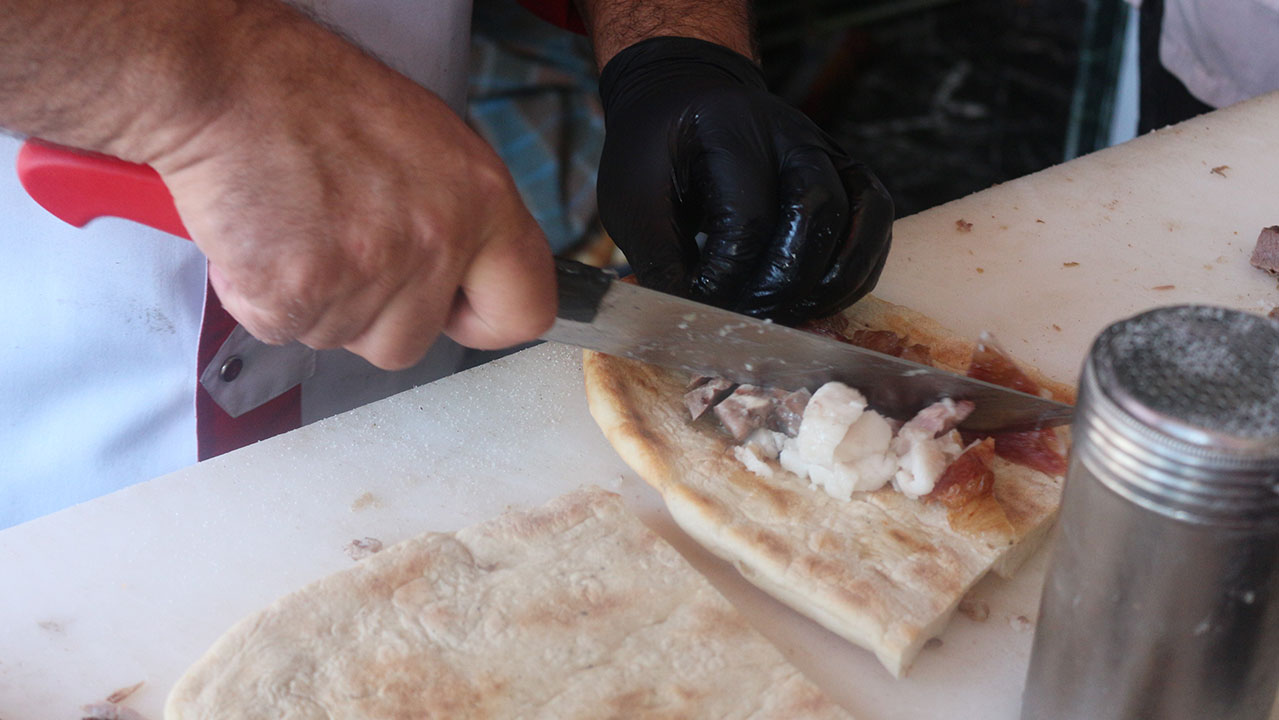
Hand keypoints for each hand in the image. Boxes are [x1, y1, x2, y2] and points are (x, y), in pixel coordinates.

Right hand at [139, 7, 555, 369]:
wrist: (228, 77)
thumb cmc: (314, 96)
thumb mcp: (428, 142)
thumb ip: (458, 216)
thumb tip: (466, 274)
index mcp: (481, 199)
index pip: (526, 307)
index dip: (482, 319)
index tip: (455, 310)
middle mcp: (436, 238)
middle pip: (411, 341)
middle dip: (370, 314)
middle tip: (340, 245)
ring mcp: (370, 268)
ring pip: (344, 338)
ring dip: (314, 300)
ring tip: (299, 225)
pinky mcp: (301, 289)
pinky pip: (284, 328)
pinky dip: (261, 295)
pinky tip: (265, 237)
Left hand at [595, 37, 893, 323]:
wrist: (687, 101)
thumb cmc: (657, 151)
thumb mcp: (632, 196)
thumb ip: (660, 256)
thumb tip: (689, 316)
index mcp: (732, 128)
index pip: (748, 215)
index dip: (728, 275)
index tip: (700, 306)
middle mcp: (794, 134)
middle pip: (817, 211)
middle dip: (784, 282)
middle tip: (749, 317)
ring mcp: (831, 152)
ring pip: (861, 220)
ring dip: (828, 285)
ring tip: (785, 317)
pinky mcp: (849, 176)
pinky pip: (875, 230)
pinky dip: (853, 275)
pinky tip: (814, 303)